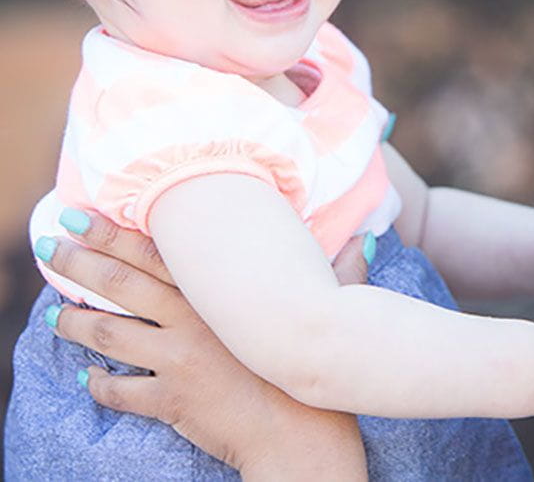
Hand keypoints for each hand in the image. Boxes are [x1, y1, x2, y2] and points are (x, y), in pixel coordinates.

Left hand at [38, 212, 369, 479]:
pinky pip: (119, 392)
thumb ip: (343, 269)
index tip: (84, 215)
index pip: (159, 252)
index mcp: (222, 293)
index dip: (117, 231)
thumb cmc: (319, 368)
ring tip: (54, 315)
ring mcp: (177, 361)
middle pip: (121, 285)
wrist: (303, 435)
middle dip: (79, 263)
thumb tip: (365, 239)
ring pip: (109, 336)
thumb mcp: (332, 308)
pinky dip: (99, 385)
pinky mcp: (171, 401)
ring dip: (75, 323)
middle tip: (52, 245)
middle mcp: (193, 321)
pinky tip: (88, 378)